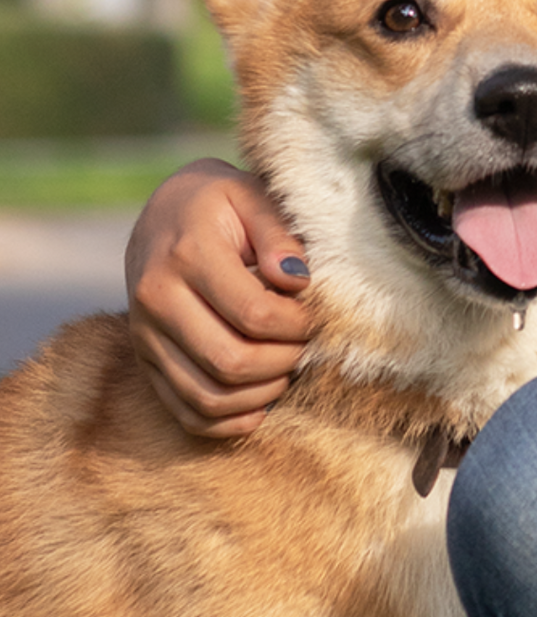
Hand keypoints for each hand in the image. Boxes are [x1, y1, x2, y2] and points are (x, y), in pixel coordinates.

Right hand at [125, 158, 313, 437]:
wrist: (163, 212)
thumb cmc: (220, 202)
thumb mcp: (251, 195)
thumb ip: (278, 233)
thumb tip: (297, 280)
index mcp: (187, 256)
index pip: (253, 314)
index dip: (296, 324)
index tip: (313, 315)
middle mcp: (156, 300)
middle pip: (229, 362)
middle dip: (283, 362)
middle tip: (305, 345)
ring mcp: (144, 336)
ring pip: (206, 396)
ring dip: (259, 395)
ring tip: (286, 370)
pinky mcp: (143, 360)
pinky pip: (183, 411)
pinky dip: (225, 421)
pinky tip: (259, 404)